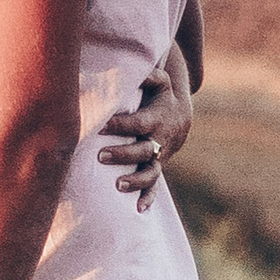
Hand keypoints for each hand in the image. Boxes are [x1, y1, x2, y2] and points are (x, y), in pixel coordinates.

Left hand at [95, 44, 192, 211]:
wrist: (180, 116)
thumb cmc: (158, 96)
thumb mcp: (158, 82)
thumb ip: (149, 75)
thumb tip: (138, 69)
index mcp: (158, 118)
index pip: (139, 123)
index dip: (121, 125)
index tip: (100, 125)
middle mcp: (160, 140)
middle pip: (143, 150)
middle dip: (122, 154)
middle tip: (99, 155)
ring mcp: (160, 157)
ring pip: (150, 171)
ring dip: (136, 180)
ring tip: (117, 184)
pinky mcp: (157, 168)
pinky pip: (155, 185)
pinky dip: (149, 197)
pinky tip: (139, 210)